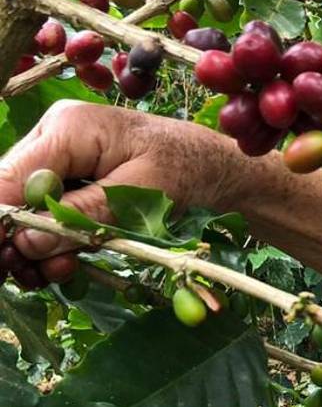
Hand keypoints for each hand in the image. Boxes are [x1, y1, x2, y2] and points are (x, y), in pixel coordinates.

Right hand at [0, 100, 243, 257]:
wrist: (215, 166)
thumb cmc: (187, 168)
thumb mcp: (140, 194)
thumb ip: (84, 216)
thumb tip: (26, 242)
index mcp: (68, 129)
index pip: (7, 179)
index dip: (1, 223)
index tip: (5, 260)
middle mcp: (53, 137)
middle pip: (10, 195)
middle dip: (18, 241)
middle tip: (37, 277)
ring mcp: (59, 158)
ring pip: (25, 210)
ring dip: (36, 248)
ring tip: (62, 273)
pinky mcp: (69, 178)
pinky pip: (46, 213)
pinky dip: (54, 242)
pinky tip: (68, 263)